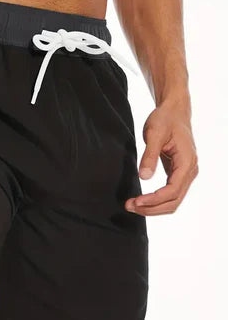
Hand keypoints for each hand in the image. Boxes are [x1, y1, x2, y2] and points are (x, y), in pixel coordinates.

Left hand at [125, 98, 197, 215]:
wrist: (174, 111)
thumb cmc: (165, 119)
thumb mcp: (154, 133)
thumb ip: (149, 156)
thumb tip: (144, 177)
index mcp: (186, 162)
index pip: (173, 190)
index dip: (154, 199)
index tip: (136, 201)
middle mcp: (190, 171)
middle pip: (174, 201)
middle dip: (152, 208)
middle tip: (129, 206)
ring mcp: (185, 174)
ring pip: (173, 201)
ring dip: (153, 207)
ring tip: (132, 205)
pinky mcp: (178, 174)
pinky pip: (170, 194)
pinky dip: (156, 201)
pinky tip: (142, 200)